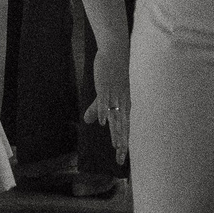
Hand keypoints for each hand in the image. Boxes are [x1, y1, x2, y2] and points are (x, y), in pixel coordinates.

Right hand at [82, 44, 129, 161]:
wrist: (115, 53)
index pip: (124, 128)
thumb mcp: (103, 95)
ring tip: (115, 145)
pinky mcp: (106, 87)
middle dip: (121, 143)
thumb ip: (96, 110)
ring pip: (116, 117)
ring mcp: (114, 96)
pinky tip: (103, 124)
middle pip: (122, 126)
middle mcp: (121, 103)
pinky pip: (105, 103)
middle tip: (120, 158)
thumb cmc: (111, 73)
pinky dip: (104, 113)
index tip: (121, 159)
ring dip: (116, 132)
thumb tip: (89, 122)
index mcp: (123, 105)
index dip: (122, 143)